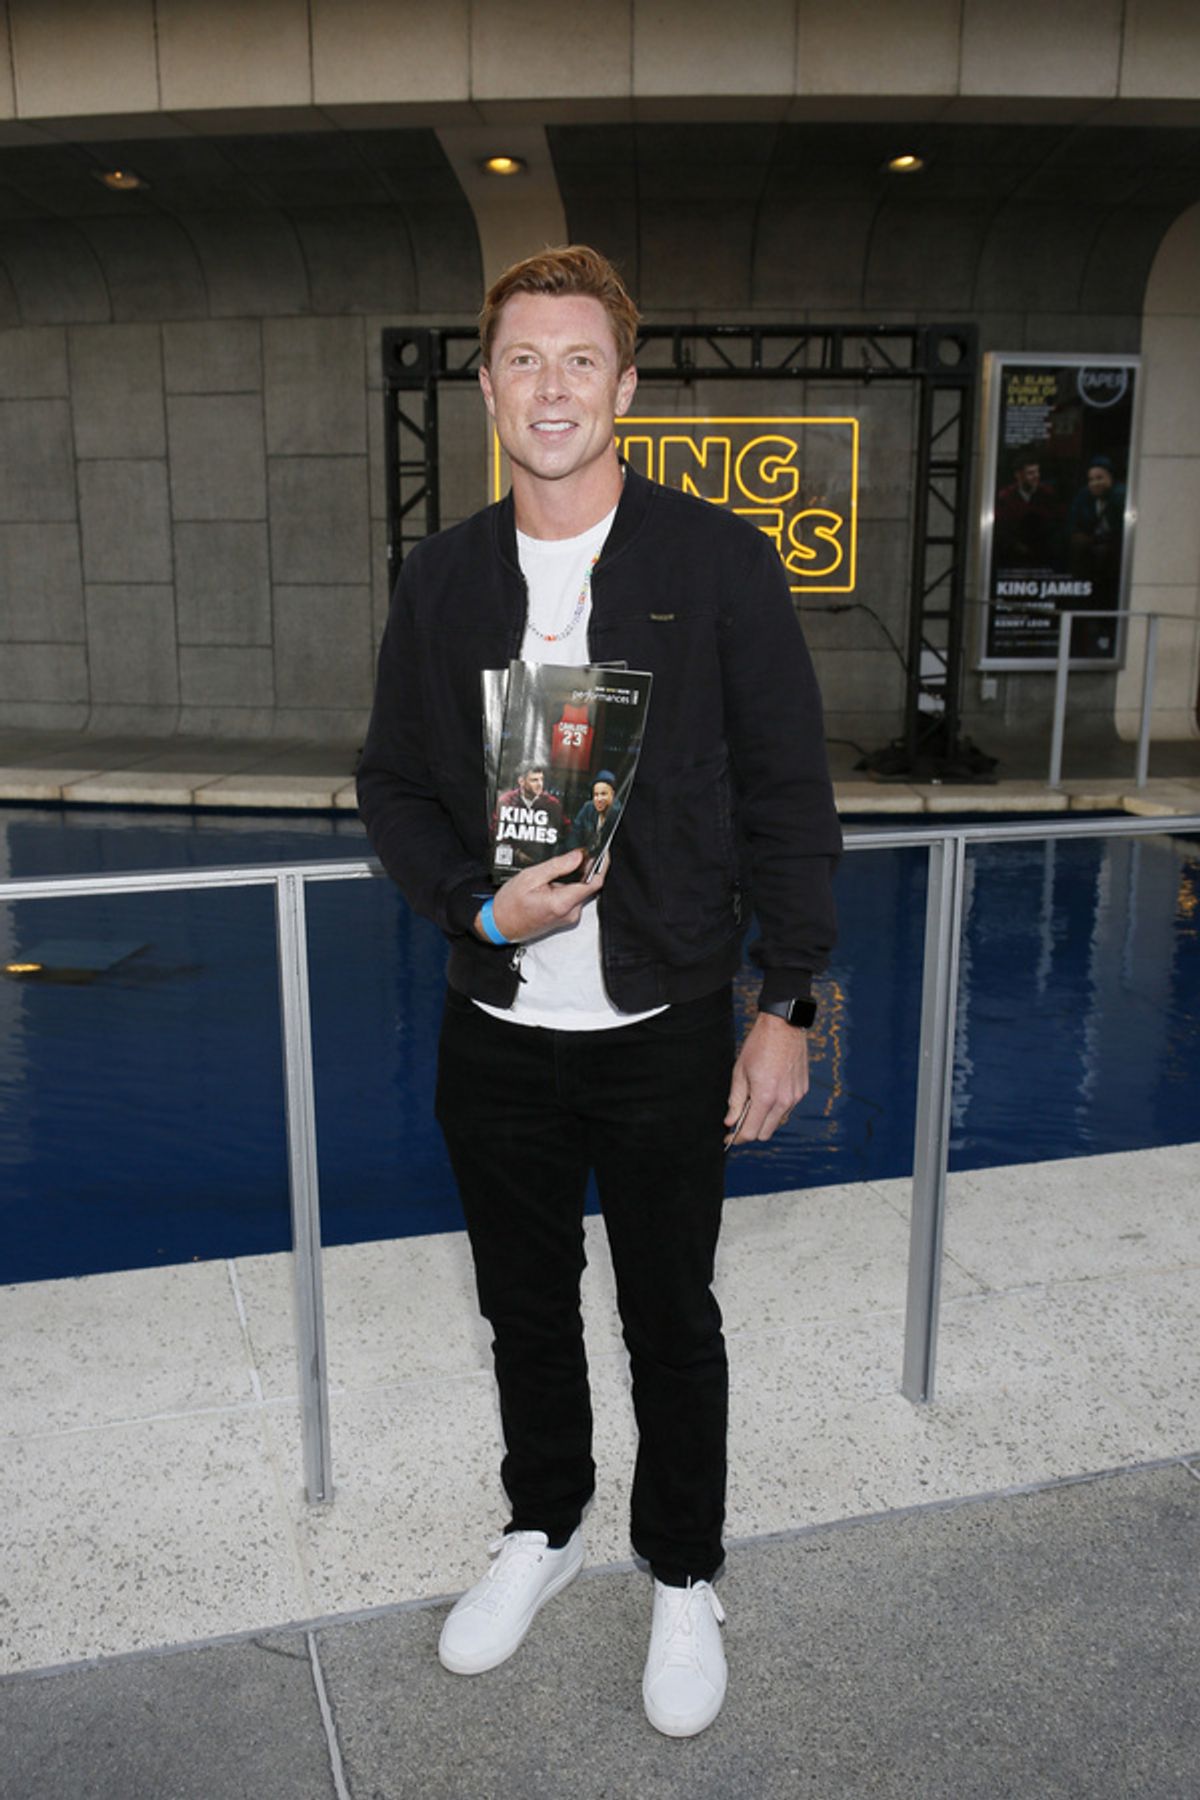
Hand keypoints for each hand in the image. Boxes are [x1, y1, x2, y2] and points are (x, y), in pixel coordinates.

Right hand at [477, 848, 604, 944]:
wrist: (499, 925)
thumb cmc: (510, 904)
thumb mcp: (530, 877)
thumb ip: (557, 866)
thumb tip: (578, 856)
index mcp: (563, 903)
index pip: (594, 882)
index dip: (601, 864)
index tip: (601, 850)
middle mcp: (570, 913)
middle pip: (588, 886)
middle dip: (585, 868)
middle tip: (575, 851)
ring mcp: (568, 917)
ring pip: (580, 891)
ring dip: (574, 877)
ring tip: (557, 866)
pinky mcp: (564, 918)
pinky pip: (573, 898)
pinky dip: (568, 886)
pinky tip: (553, 879)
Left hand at [724, 1012, 808, 1146]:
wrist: (784, 1026)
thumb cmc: (759, 1045)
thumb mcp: (740, 1072)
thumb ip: (735, 1100)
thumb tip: (731, 1121)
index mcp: (765, 1097)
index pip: (751, 1132)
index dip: (737, 1139)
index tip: (729, 1139)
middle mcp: (784, 1101)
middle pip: (765, 1133)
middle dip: (750, 1131)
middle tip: (738, 1121)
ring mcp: (796, 1096)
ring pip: (776, 1122)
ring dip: (763, 1119)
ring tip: (753, 1100)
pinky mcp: (802, 1090)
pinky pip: (786, 1109)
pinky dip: (775, 1108)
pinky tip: (767, 1092)